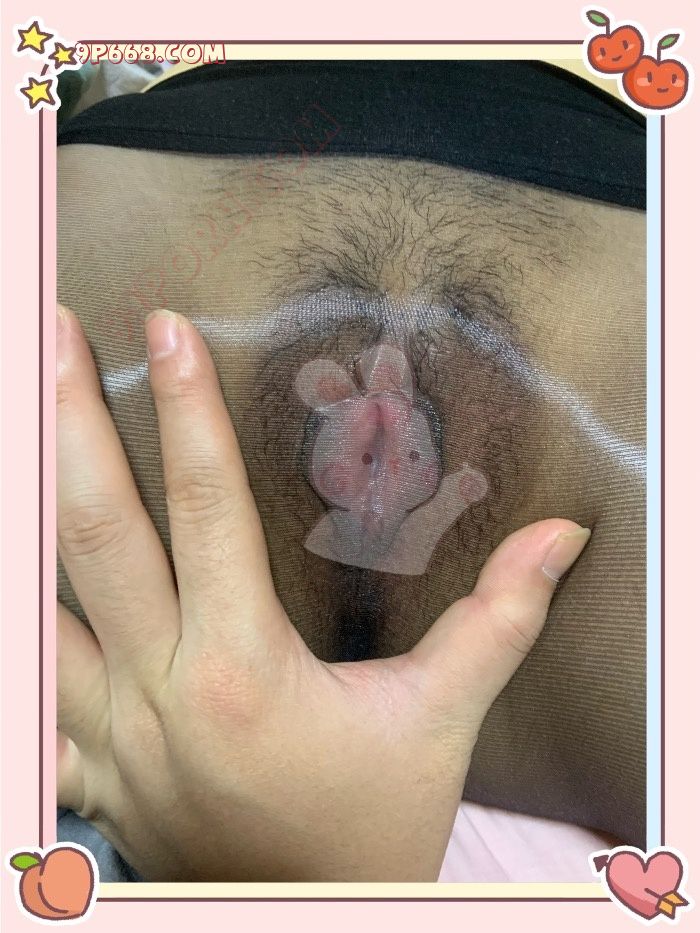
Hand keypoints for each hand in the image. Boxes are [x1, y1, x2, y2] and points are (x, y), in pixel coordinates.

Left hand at [56, 305, 589, 881]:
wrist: (312, 921)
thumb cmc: (374, 827)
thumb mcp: (440, 722)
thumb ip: (496, 620)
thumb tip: (559, 536)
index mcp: (242, 671)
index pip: (208, 508)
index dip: (186, 410)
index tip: (166, 328)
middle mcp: (159, 693)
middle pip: (96, 534)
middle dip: (65, 425)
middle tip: (45, 332)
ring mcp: (111, 734)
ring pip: (41, 606)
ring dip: (26, 511)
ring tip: (19, 427)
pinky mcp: (95, 767)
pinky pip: (33, 696)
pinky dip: (21, 636)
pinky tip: (17, 583)